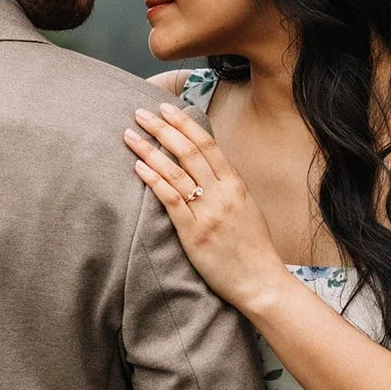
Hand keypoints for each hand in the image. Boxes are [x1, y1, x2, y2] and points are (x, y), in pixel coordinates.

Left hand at [124, 102, 286, 314]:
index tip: (166, 108)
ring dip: (149, 150)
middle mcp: (222, 193)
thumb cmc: (252, 246)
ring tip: (130, 135)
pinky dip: (153, 179)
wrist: (260, 281)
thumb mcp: (247, 207)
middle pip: (187, 151)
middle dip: (161, 128)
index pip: (207, 144)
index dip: (184, 123)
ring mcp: (208, 213)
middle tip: (140, 113)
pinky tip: (138, 166)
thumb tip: (208, 163)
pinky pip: (170, 199)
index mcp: (235, 184)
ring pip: (175, 171)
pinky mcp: (194, 233)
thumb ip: (227, 185)